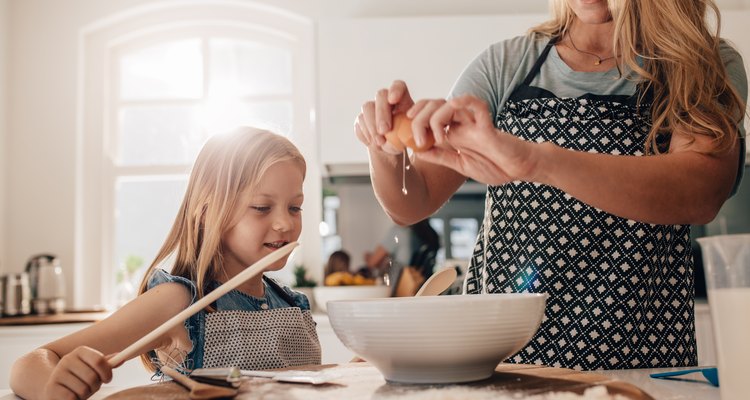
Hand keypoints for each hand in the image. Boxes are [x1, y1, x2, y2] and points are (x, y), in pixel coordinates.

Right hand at [43, 346, 112, 399]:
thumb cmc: (79, 378)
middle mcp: (67, 360)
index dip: (107, 372)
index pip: (99, 360)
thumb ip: (105, 363)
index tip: (107, 379)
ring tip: (79, 391)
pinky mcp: (51, 388)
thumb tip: (122, 357)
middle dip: (95, 386)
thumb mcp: (92, 368)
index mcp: (80, 351)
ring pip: (84, 389)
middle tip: (91, 387)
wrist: (53, 386)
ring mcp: (57, 374)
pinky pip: (72, 398)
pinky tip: (71, 396)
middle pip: (93, 377)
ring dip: (85, 394)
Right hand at [355, 80, 414, 153]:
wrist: (392, 149)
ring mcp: (372, 109)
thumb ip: (408, 130)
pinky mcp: (361, 119)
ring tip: (380, 142)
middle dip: (381, 113)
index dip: (395, 90)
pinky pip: (359, 122)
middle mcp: (385, 101)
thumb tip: (401, 130)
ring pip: (367, 107)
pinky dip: (366, 135)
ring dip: (372, 126)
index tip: (393, 100)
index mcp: (402, 100)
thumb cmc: (405, 139)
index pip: (398, 86)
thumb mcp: (411, 136)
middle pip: (381, 95)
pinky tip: (375, 144)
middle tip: (384, 131)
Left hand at [417, 95, 538, 185]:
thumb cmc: (493, 167)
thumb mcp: (459, 165)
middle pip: (432, 106)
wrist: (518, 170)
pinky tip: (451, 115)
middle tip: (417, 139)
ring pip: (447, 104)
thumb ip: (440, 157)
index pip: (427, 115)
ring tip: (434, 139)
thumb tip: (417, 150)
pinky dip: (462, 103)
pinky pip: (475, 104)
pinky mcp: (486, 123)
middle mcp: (460, 123)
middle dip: (418, 120)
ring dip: (433, 119)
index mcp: (452, 132)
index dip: (413, 120)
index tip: (404, 135)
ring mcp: (472, 121)